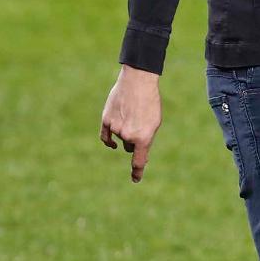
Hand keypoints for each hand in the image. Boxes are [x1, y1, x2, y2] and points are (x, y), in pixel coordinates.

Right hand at [100, 65, 161, 182]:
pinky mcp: (106, 120)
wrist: (138, 81)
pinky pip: (105, 137)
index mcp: (143, 137)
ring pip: (120, 139)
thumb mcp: (154, 122)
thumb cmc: (150, 102)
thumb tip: (134, 151)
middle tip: (139, 124)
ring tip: (132, 114)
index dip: (137, 172)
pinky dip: (108, 141)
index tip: (135, 179)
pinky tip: (112, 142)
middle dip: (133, 140)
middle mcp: (128, 135)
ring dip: (125, 132)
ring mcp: (115, 128)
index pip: (138, 161)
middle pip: (129, 147)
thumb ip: (145, 139)